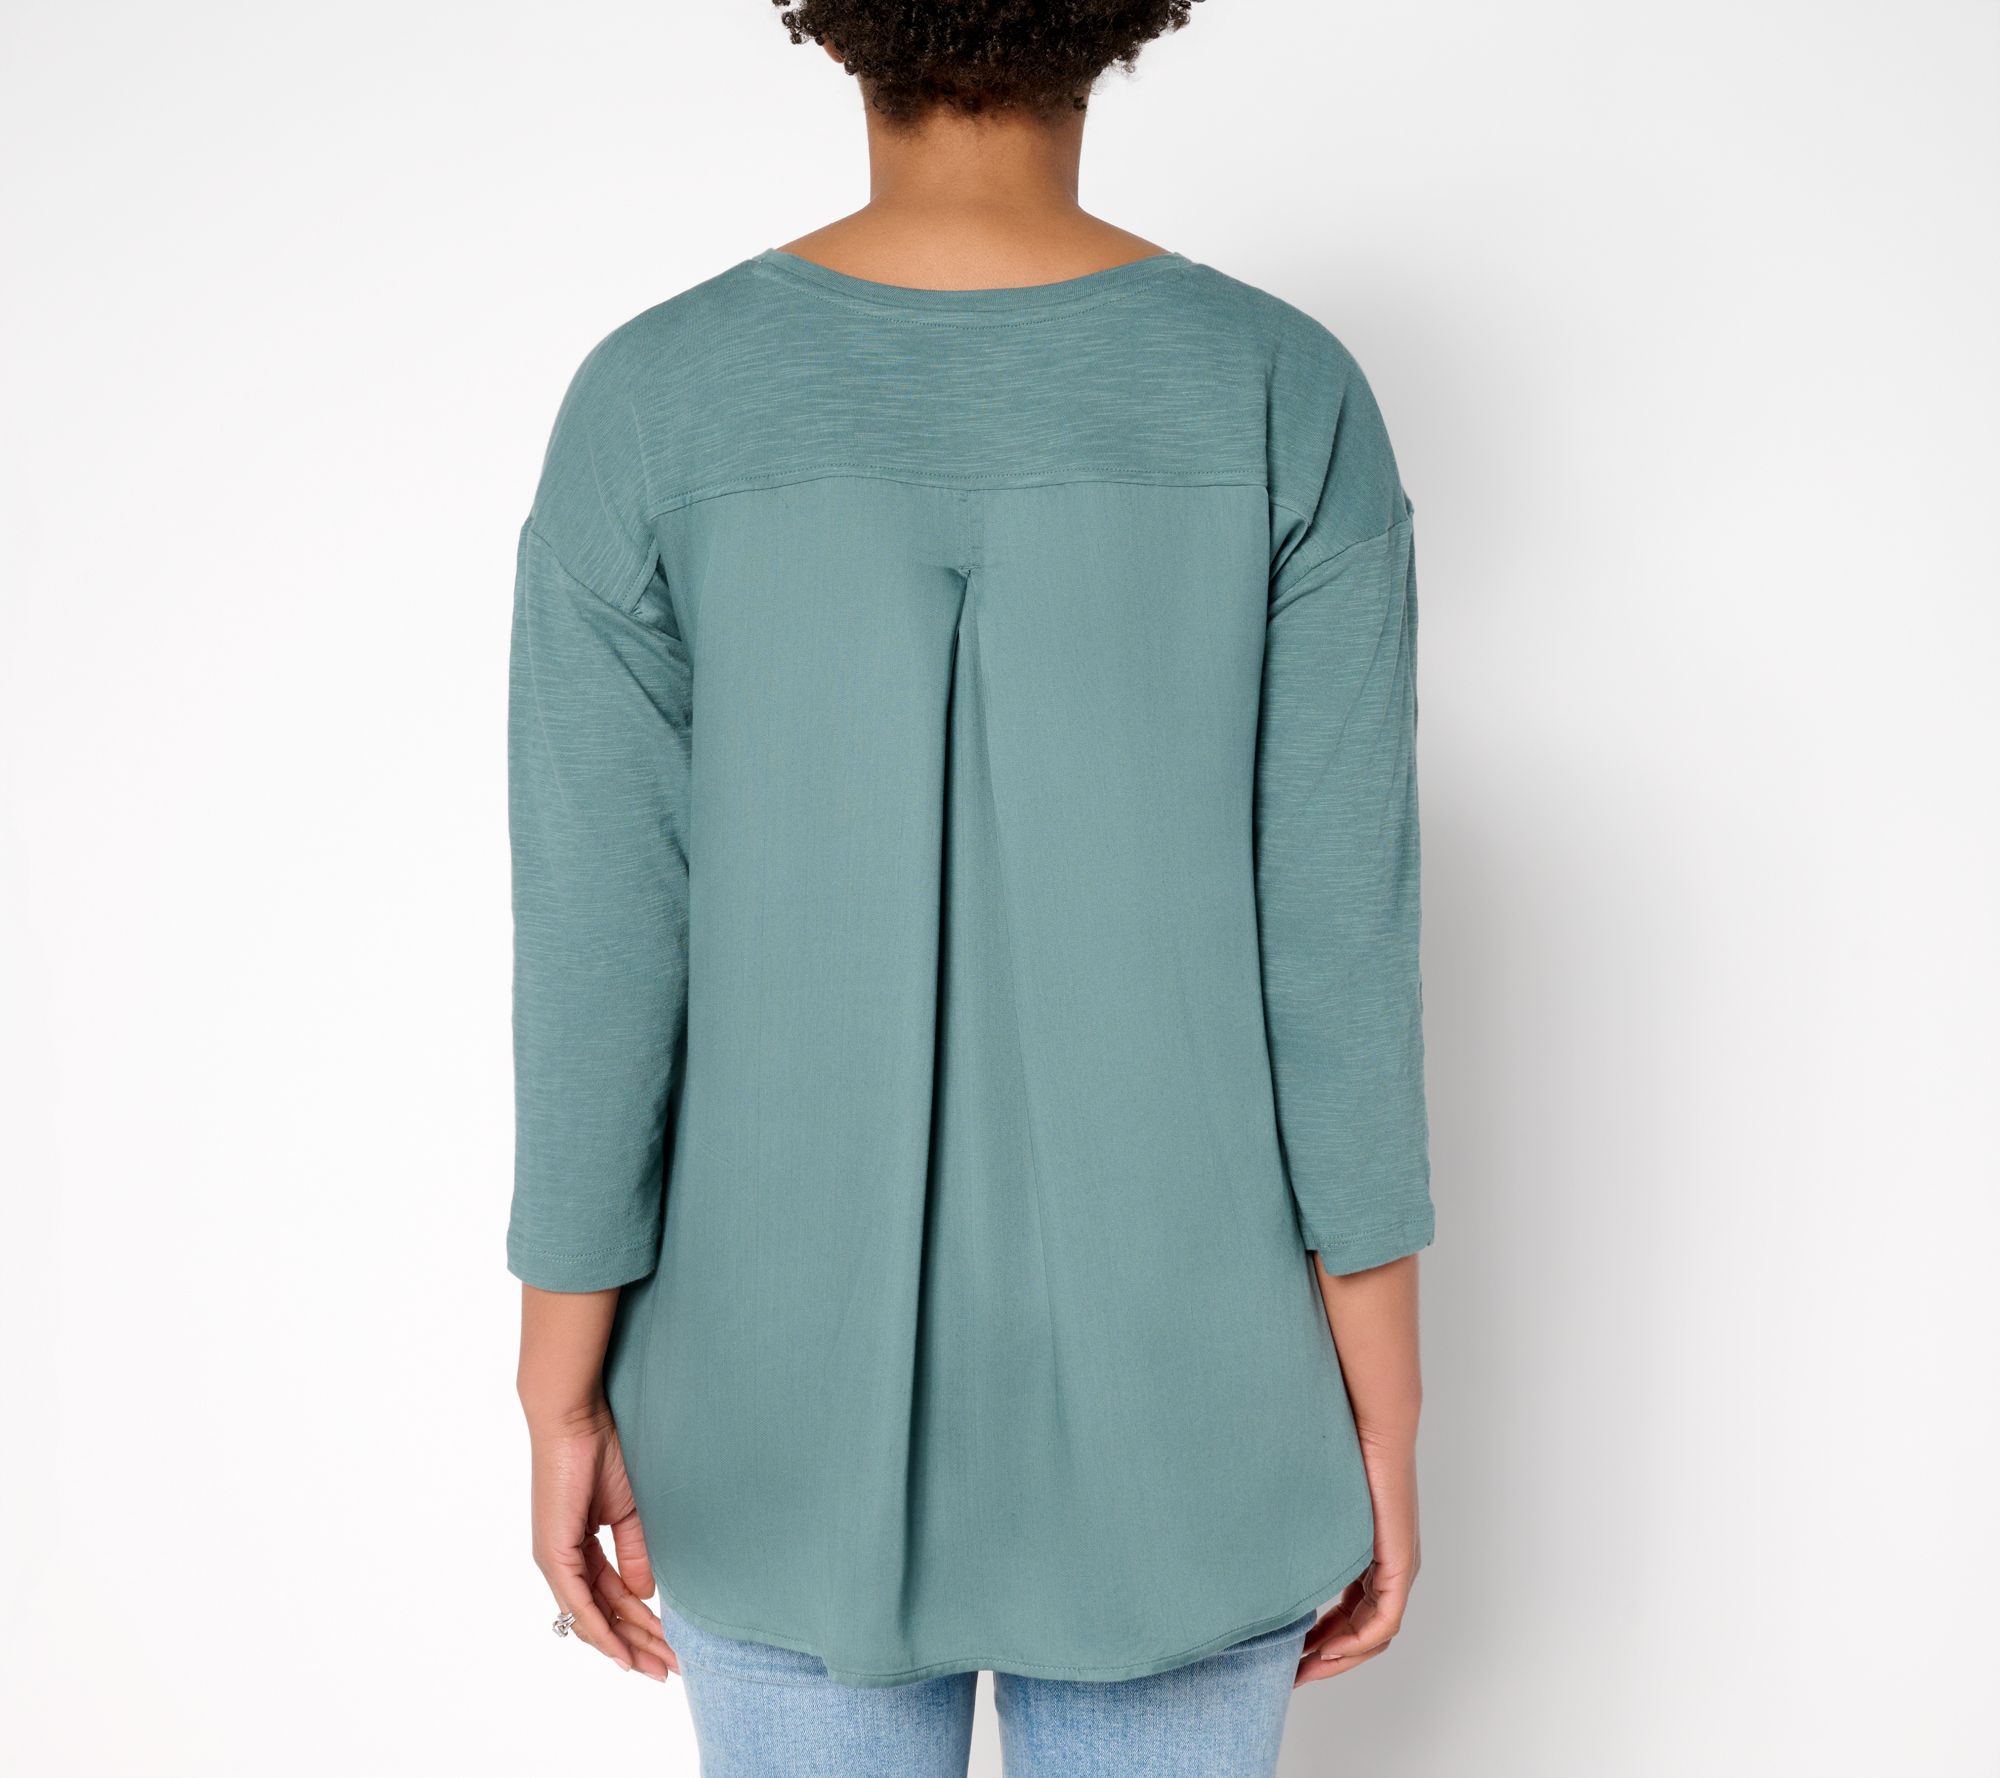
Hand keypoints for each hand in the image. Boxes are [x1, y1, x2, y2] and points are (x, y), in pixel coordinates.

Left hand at [529, 1399, 677, 1679]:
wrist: (575, 1418)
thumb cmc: (600, 1451)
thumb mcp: (627, 1511)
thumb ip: (634, 1552)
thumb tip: (646, 1594)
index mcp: (579, 1549)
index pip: (612, 1599)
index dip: (641, 1625)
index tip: (670, 1645)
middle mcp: (563, 1562)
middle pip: (604, 1616)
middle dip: (639, 1645)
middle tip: (670, 1669)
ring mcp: (555, 1560)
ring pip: (592, 1618)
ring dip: (627, 1644)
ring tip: (658, 1667)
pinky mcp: (554, 1554)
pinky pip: (578, 1604)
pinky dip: (600, 1630)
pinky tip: (621, 1652)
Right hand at [1296, 1432, 1418, 1685]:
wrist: (1370, 1421)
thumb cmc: (1337, 1447)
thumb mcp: (1313, 1503)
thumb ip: (1298, 1528)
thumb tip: (1252, 1537)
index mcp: (1368, 1556)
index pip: (1350, 1614)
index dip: (1320, 1640)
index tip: (1288, 1654)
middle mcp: (1387, 1568)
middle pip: (1362, 1633)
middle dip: (1327, 1658)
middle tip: (1291, 1674)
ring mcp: (1396, 1568)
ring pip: (1373, 1634)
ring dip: (1340, 1657)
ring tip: (1304, 1669)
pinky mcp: (1397, 1564)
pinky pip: (1383, 1621)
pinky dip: (1356, 1642)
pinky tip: (1327, 1649)